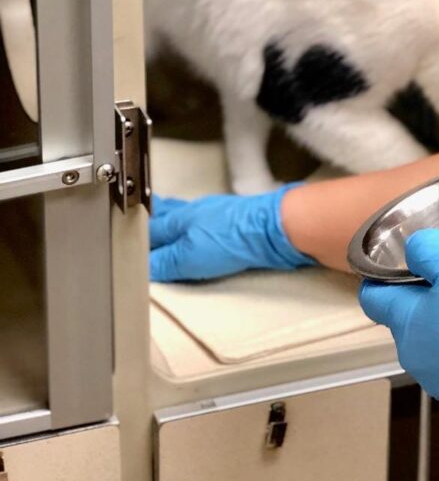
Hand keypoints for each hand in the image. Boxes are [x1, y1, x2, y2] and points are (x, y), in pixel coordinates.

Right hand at [149, 185, 316, 281]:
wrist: (275, 229)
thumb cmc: (235, 236)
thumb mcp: (188, 256)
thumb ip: (163, 262)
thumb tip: (141, 268)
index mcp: (180, 218)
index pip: (149, 228)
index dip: (134, 236)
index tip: (121, 241)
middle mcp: (196, 212)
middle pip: (166, 216)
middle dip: (151, 221)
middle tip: (137, 225)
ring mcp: (217, 215)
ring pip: (186, 218)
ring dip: (172, 225)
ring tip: (163, 232)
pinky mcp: (234, 224)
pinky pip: (206, 225)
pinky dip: (195, 230)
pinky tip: (198, 237)